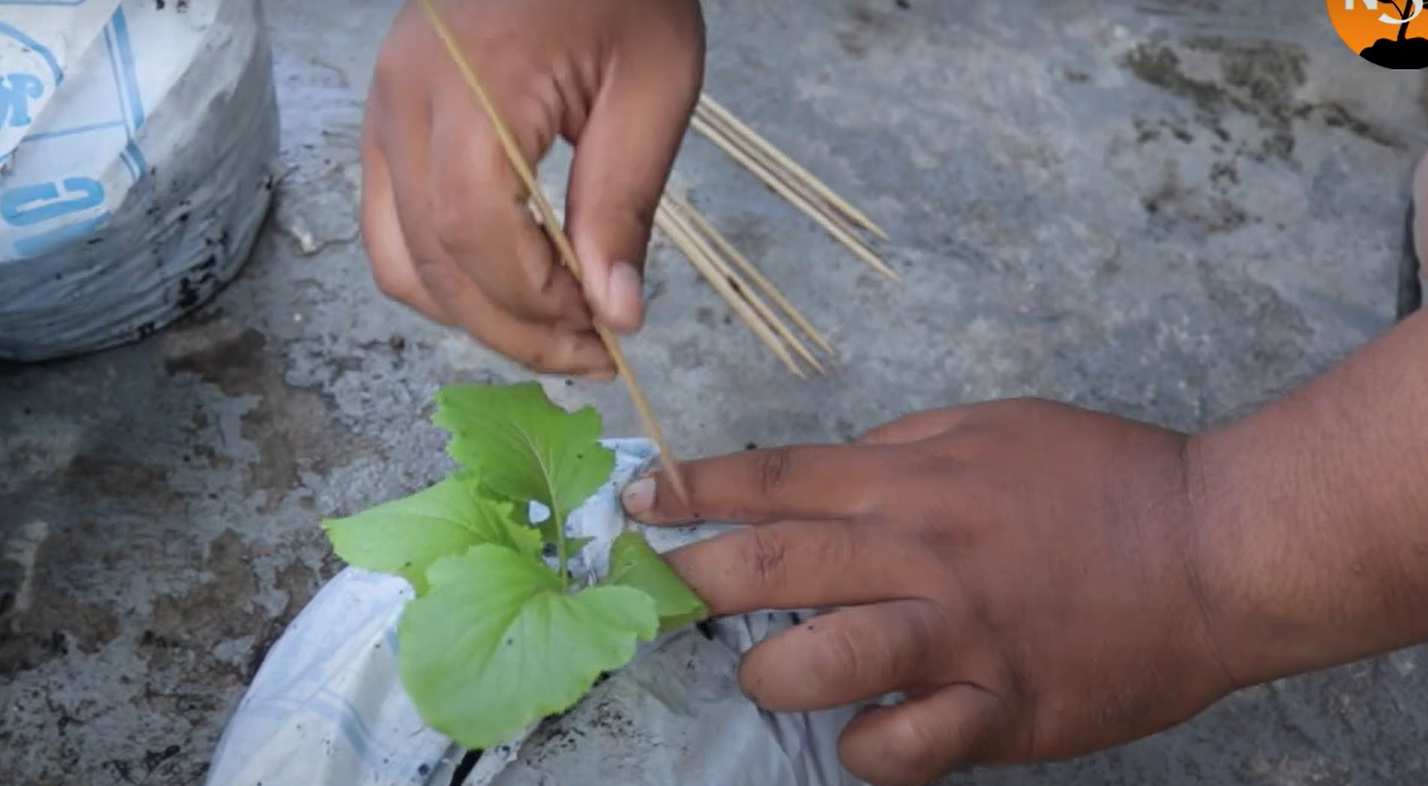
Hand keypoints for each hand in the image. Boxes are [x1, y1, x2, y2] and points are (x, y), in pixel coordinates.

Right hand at [361, 0, 703, 374]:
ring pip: (400, 259)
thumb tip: (614, 314)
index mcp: (475, 84)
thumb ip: (624, 203)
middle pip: (434, 262)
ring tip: (554, 329)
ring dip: (475, 316)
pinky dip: (444, 278)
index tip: (606, 333)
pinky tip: (511, 286)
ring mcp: (383, 110)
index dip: (538, 305)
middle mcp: (406, 101)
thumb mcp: (655, 85)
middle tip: (592, 355)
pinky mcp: (386, 120)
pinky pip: (391, 229)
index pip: (479, 234)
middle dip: (514, 331)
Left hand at [621, 399, 1237, 785]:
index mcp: (915, 480)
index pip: (776, 479)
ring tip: (763, 674)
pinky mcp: (1002, 710)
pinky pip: (904, 748)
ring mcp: (959, 637)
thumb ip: (902, 443)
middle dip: (692, 579)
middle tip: (653, 590)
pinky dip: (865, 749)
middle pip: (770, 566)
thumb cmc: (1104, 478)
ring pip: (818, 665)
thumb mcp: (993, 425)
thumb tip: (830, 471)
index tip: (640, 500)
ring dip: (767, 675)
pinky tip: (862, 735)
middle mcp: (922, 554)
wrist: (1215, 548)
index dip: (694, 488)